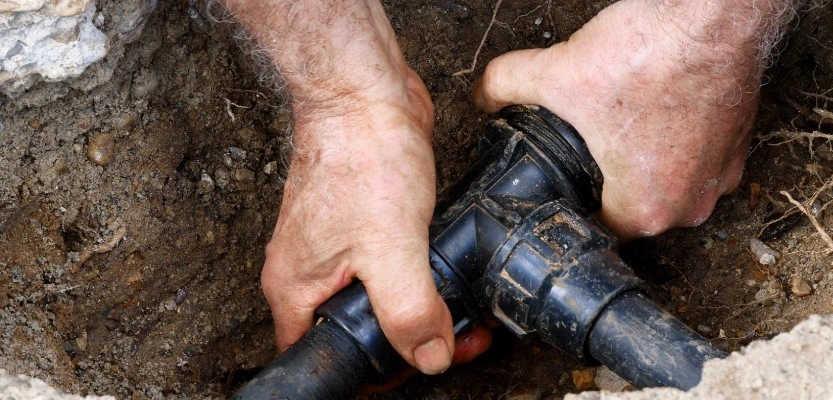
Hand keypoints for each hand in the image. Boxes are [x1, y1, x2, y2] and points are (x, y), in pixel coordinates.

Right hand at [222, 0, 489, 374]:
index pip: (324, 359)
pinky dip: (422, 277)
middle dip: (408, 344)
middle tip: (455, 341)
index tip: (419, 366)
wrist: (367, 93)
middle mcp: (312, 273)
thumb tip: (431, 358)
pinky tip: (450, 274)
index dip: (373, 374)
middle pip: (357, 334)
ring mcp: (339, 247)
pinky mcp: (369, 224)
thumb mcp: (390, 247)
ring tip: (462, 314)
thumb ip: (408, 310)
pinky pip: (393, 267)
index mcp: (297, 290)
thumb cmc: (361, 157)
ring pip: (379, 300)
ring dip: (420, 311)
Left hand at [474, 0, 784, 238]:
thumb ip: (506, 86)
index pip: (596, 226)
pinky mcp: (740, 149)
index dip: (573, 201)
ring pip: (667, 185)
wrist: (712, 20)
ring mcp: (721, 179)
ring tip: (624, 124)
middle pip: (631, 208)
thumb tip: (483, 96)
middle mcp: (688, 206)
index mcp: (643, 209)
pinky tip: (658, 111)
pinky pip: (699, 161)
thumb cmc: (650, 54)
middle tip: (590, 144)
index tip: (565, 178)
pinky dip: (679, 143)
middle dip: (607, 180)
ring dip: (645, 164)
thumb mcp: (556, 72)